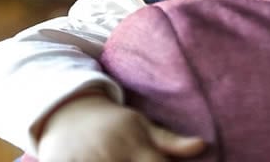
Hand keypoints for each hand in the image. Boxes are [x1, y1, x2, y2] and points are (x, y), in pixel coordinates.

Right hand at [37, 95, 204, 161]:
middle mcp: (109, 155)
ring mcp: (84, 161)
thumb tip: (202, 145)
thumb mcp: (142, 126)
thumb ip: (171, 142)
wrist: (67, 113)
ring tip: (115, 160)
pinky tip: (96, 161)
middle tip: (130, 160)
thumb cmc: (113, 125)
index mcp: (134, 145)